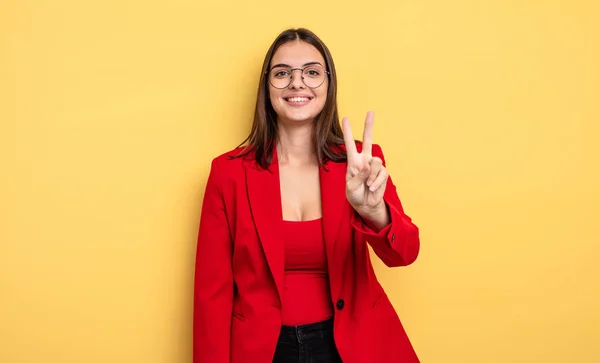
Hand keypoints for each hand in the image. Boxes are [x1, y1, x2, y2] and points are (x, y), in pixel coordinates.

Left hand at [342, 111, 389, 227]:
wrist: (365, 205)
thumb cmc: (355, 194)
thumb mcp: (351, 187)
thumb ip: (359, 175)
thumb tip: (368, 165)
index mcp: (353, 162)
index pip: (349, 144)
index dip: (348, 132)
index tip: (345, 119)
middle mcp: (364, 160)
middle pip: (368, 140)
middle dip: (369, 126)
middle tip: (370, 112)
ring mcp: (374, 166)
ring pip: (376, 162)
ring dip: (371, 175)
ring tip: (367, 185)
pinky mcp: (383, 173)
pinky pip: (382, 173)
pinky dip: (376, 181)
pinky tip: (372, 187)